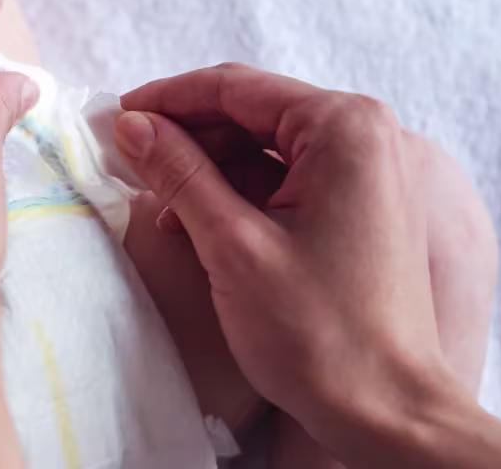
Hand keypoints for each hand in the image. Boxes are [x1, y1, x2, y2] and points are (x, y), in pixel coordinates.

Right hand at [114, 63, 461, 446]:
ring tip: (158, 204)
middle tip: (126, 160)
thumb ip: (179, 173)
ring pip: (266, 145)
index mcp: (344, 128)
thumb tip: (131, 125)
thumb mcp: (232, 244)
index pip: (236, 87)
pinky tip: (196, 222)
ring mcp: (370, 170)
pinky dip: (240, 192)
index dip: (166, 99)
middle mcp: (367, 134)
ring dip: (209, 168)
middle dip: (186, 136)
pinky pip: (288, 176)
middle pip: (252, 112)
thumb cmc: (321, 334)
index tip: (114, 116)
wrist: (386, 411)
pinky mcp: (363, 204)